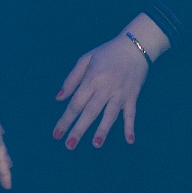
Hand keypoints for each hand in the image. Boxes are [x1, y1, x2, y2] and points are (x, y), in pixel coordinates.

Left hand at [54, 33, 149, 149]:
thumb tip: (59, 98)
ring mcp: (120, 93)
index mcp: (92, 78)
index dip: (65, 119)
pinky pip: (131, 113)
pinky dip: (130, 127)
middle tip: (69, 145)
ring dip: (103, 129)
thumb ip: (72, 79)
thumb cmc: (107, 53)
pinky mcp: (133, 96)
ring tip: (96, 144)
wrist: (134, 46)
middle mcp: (105, 88)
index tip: (57, 134)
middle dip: (79, 129)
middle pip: (90, 111)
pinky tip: (129, 140)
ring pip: (110, 114)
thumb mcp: (86, 59)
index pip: (76, 103)